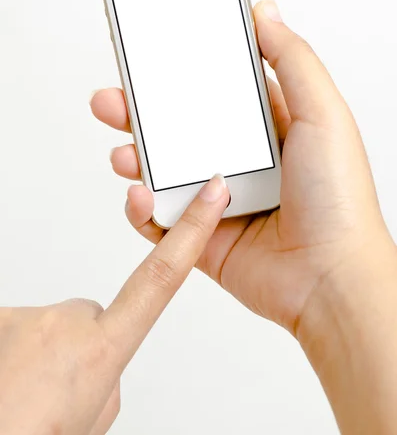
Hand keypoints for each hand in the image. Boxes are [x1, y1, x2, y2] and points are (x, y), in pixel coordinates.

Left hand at [0, 176, 228, 434]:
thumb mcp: (96, 418)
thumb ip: (107, 373)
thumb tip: (95, 352)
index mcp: (102, 350)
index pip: (160, 278)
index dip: (190, 232)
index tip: (210, 194)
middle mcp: (65, 322)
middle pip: (90, 315)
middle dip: (84, 344)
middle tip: (59, 388)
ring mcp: (25, 318)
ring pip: (50, 328)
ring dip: (43, 356)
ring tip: (28, 393)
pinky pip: (17, 329)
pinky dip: (14, 353)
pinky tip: (9, 379)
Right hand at [91, 0, 390, 336]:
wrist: (331, 282)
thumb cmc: (339, 200)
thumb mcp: (323, 113)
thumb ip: (292, 59)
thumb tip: (264, 12)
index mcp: (269, 128)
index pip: (216, 90)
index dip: (184, 71)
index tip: (153, 53)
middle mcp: (242, 161)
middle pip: (180, 128)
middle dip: (142, 112)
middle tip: (115, 96)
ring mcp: (218, 200)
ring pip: (163, 171)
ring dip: (135, 157)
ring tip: (123, 151)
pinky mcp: (201, 236)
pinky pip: (160, 219)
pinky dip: (141, 208)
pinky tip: (140, 195)